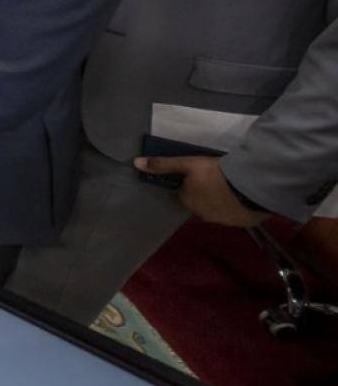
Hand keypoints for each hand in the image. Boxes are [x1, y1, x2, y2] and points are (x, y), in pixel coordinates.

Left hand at [132, 155, 268, 226]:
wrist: (250, 186)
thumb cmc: (215, 174)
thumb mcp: (187, 164)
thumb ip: (163, 164)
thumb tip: (136, 163)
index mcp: (188, 201)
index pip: (183, 194)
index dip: (189, 184)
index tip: (199, 176)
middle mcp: (203, 215)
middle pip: (199, 202)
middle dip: (204, 193)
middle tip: (216, 180)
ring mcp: (223, 220)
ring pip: (217, 209)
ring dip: (221, 201)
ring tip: (231, 187)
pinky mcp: (241, 222)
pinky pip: (235, 214)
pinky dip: (236, 207)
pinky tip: (242, 197)